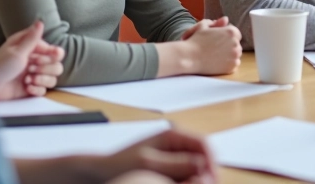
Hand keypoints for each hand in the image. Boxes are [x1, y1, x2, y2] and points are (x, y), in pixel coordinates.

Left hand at [0, 21, 64, 100]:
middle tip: (30, 68)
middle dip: (46, 69)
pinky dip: (37, 90)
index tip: (41, 58)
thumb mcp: (17, 50)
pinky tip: (26, 87)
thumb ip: (32, 38)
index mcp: (31, 49)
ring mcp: (33, 75)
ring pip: (52, 79)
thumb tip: (40, 21)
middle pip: (57, 66)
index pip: (55, 52)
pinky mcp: (30, 88)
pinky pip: (43, 90)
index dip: (52, 56)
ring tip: (28, 80)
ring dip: (42, 80)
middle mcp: (34, 61)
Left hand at [103, 128, 217, 183]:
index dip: (211, 162)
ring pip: (197, 169)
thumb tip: (202, 163)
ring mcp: (174, 157)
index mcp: (172, 135)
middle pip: (204, 157)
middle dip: (206, 173)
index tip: (212, 179)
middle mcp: (176, 144)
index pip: (203, 144)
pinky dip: (188, 182)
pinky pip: (187, 176)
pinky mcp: (170, 169)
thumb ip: (176, 163)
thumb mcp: (149, 165)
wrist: (101, 173)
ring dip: (197, 179)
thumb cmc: (120, 165)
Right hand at [184, 19, 241, 75]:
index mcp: (231, 32)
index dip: (227, 36)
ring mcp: (235, 56)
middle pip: (236, 44)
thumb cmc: (195, 40)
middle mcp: (236, 43)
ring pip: (236, 54)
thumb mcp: (204, 26)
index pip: (236, 33)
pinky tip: (217, 62)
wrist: (189, 57)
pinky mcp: (232, 67)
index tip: (218, 40)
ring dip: (229, 54)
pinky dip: (228, 63)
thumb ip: (217, 22)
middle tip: (216, 48)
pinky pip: (234, 64)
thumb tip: (226, 19)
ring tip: (216, 55)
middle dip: (229, 45)